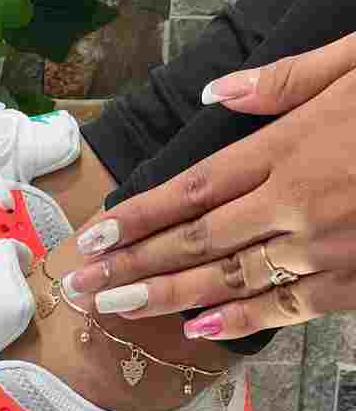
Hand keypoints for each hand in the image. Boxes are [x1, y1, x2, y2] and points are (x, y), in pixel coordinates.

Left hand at [64, 32, 355, 340]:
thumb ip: (286, 80)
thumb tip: (220, 91)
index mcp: (289, 148)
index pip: (189, 190)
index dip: (135, 216)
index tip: (93, 235)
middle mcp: (295, 203)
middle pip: (193, 241)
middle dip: (131, 265)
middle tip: (82, 285)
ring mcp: (324, 247)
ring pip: (227, 278)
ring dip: (165, 297)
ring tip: (115, 310)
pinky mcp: (354, 281)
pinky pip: (287, 307)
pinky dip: (240, 320)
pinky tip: (197, 330)